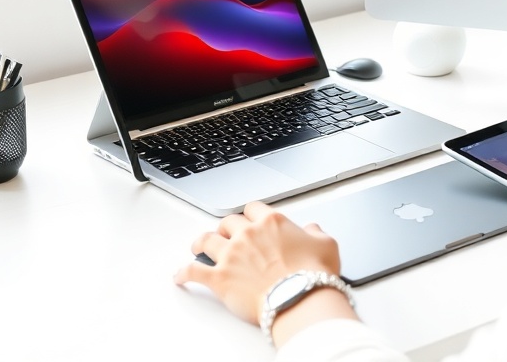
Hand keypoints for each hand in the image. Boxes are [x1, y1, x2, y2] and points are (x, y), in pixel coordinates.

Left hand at [174, 201, 342, 327]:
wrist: (299, 299)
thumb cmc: (313, 274)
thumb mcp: (326, 244)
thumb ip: (316, 233)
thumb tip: (312, 229)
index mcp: (272, 222)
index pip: (252, 208)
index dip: (249, 213)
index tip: (248, 218)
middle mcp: (248, 234)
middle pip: (228, 222)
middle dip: (226, 227)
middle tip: (225, 234)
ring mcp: (231, 255)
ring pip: (207, 240)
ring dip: (201, 243)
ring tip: (198, 246)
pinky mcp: (219, 278)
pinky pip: (193, 272)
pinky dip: (184, 273)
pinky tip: (180, 276)